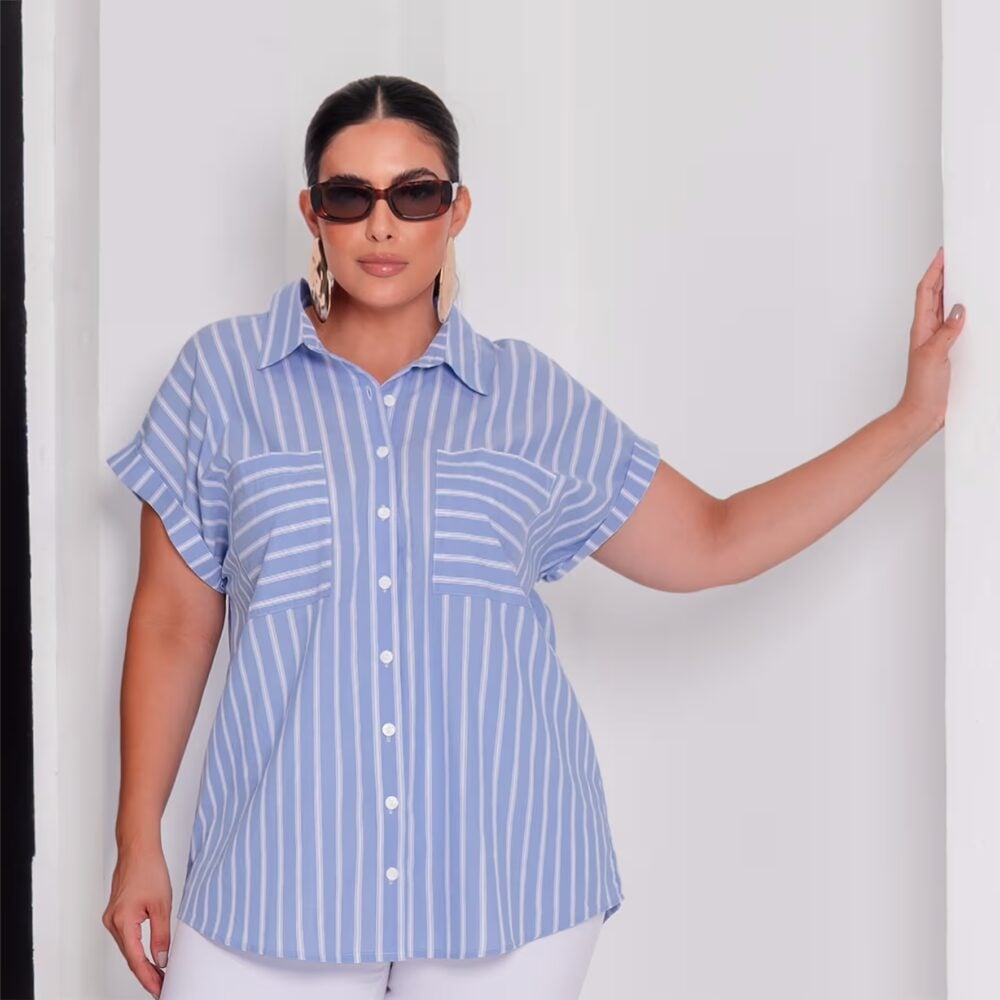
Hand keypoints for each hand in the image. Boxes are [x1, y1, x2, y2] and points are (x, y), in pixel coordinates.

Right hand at [102, 840, 172, 997]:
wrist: (138, 848)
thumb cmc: (149, 869)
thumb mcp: (162, 904)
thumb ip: (161, 934)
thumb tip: (162, 958)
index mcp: (123, 922)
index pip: (136, 959)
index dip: (148, 977)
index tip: (159, 989)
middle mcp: (112, 922)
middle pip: (130, 956)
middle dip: (146, 973)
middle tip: (162, 985)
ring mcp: (112, 918)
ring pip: (128, 948)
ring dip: (141, 962)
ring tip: (159, 974)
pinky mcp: (116, 913)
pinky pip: (126, 937)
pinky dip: (137, 948)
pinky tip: (148, 955)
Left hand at [898, 246, 964, 432]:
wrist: (921, 414)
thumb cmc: (921, 389)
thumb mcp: (934, 356)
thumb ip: (946, 332)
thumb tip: (958, 309)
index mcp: (921, 328)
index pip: (927, 292)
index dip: (935, 271)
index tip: (943, 253)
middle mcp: (928, 332)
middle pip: (936, 296)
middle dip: (945, 275)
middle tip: (958, 257)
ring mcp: (937, 341)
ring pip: (945, 309)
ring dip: (954, 292)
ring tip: (966, 276)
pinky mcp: (947, 352)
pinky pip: (955, 326)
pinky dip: (963, 314)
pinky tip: (973, 312)